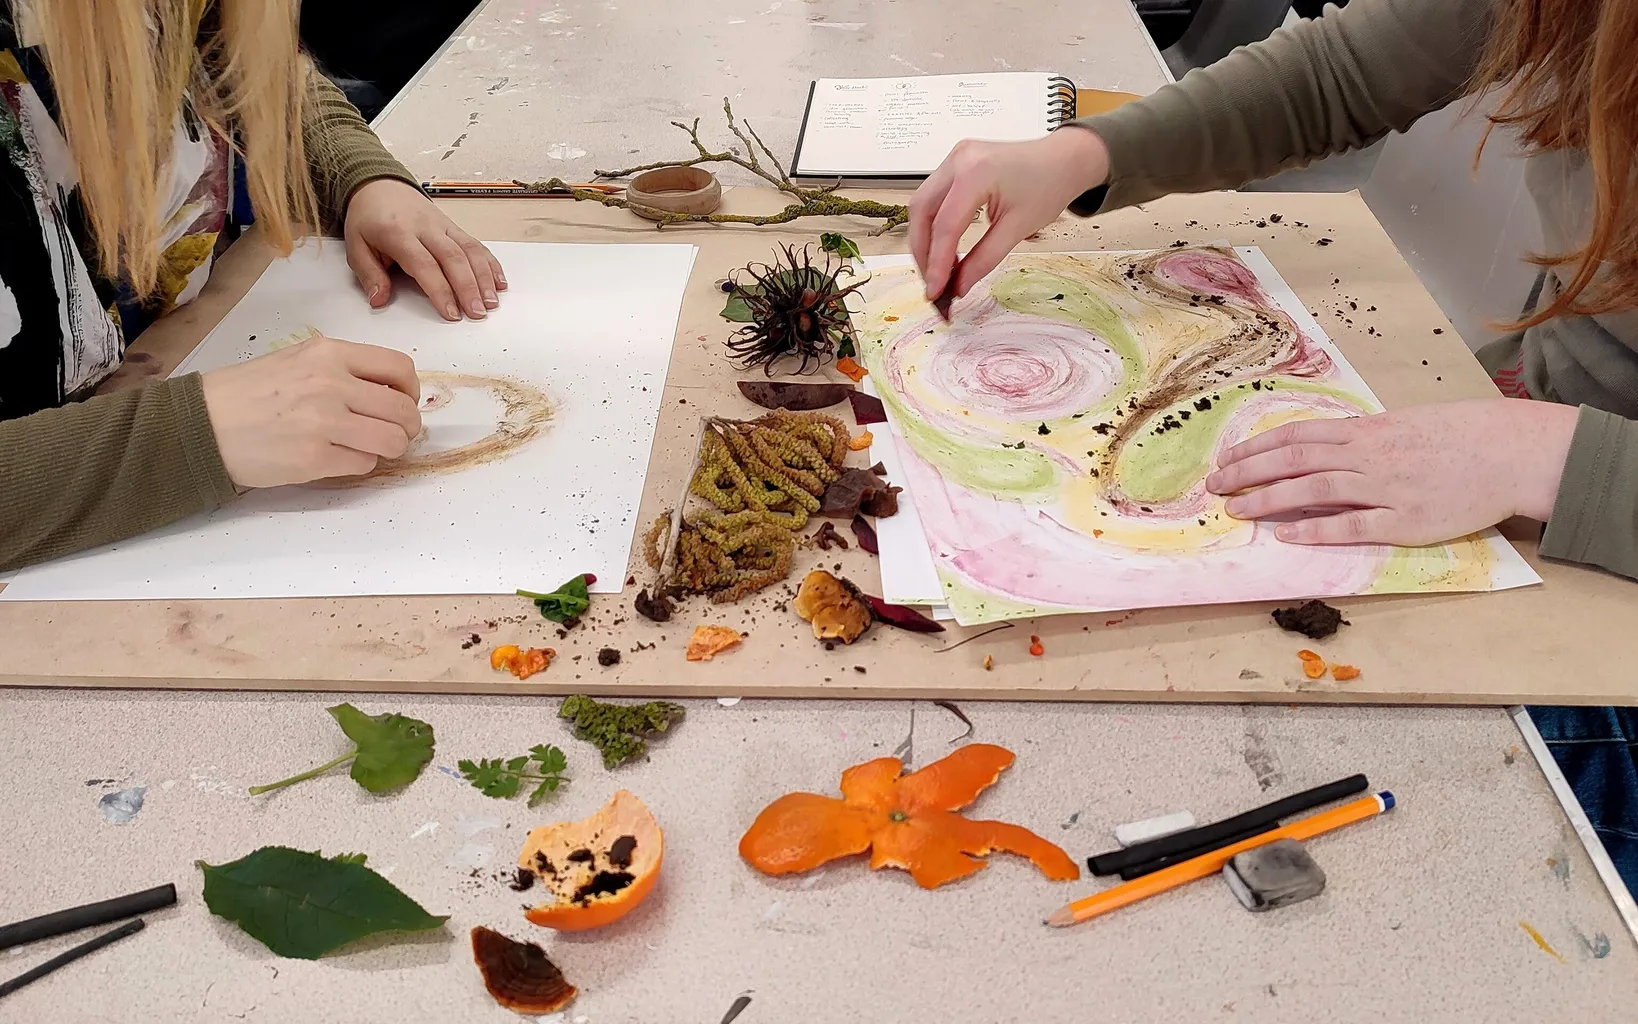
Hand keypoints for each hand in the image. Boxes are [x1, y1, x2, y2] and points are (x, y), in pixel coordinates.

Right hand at [201, 335, 421, 487]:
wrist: (203, 423)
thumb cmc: (249, 393)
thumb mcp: (298, 361)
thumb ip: (343, 371)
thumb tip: (389, 392)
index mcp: (329, 354)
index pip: (399, 368)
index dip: (410, 391)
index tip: (403, 402)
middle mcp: (331, 384)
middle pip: (403, 410)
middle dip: (407, 427)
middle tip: (397, 434)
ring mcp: (324, 422)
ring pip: (392, 440)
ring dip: (390, 448)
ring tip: (371, 447)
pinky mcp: (314, 458)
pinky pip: (363, 464)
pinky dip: (359, 463)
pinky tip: (338, 457)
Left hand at [343, 178, 506, 321]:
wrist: (379, 186)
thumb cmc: (369, 219)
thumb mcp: (355, 246)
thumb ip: (369, 274)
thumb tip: (379, 299)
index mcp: (398, 233)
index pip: (424, 264)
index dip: (440, 290)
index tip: (451, 313)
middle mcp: (425, 227)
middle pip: (453, 258)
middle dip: (468, 288)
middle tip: (477, 313)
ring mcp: (443, 225)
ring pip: (469, 250)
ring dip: (484, 277)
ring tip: (491, 302)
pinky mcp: (453, 226)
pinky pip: (476, 244)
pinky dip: (490, 264)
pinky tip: (499, 282)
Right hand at [908, 127, 1109, 301]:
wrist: (1062, 160)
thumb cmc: (1048, 185)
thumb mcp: (1018, 228)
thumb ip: (984, 259)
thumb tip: (959, 285)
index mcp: (976, 172)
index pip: (945, 225)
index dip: (937, 263)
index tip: (936, 291)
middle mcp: (959, 160)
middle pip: (922, 211)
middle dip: (923, 251)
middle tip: (933, 283)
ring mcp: (954, 159)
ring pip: (922, 204)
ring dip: (925, 239)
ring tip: (937, 269)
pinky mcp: (955, 164)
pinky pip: (933, 197)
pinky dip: (934, 225)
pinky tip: (944, 247)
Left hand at [1204, 398, 1578, 544]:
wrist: (1511, 451)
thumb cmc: (1459, 436)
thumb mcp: (1404, 424)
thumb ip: (1363, 438)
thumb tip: (1324, 448)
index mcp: (1366, 431)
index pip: (1295, 436)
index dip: (1255, 448)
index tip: (1225, 459)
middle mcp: (1368, 455)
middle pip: (1292, 460)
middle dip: (1248, 473)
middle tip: (1214, 487)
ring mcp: (1385, 487)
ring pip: (1313, 490)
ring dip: (1269, 500)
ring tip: (1236, 510)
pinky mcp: (1405, 520)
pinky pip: (1352, 525)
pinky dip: (1316, 529)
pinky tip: (1286, 534)